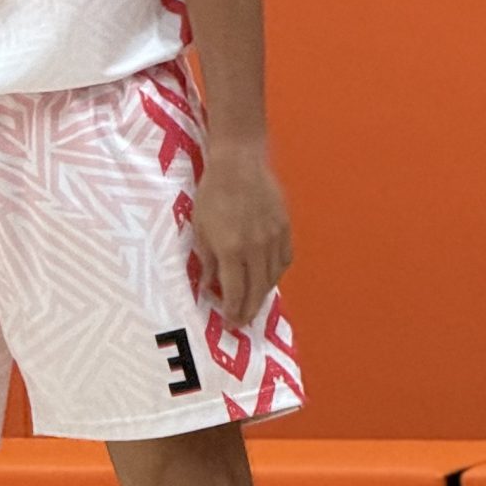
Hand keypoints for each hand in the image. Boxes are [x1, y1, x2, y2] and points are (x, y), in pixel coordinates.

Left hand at [191, 142, 292, 326]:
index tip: (229, 323)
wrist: (239, 162)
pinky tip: (267, 277)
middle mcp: (256, 248)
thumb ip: (206, 260)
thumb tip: (208, 286)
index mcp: (231, 249)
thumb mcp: (200, 228)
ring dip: (262, 294)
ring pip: (272, 278)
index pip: (236, 292)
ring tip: (252, 302)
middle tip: (241, 322)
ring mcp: (274, 238)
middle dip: (248, 310)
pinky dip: (276, 274)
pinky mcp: (285, 228)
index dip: (233, 311)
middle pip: (257, 291)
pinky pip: (284, 260)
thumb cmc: (213, 193)